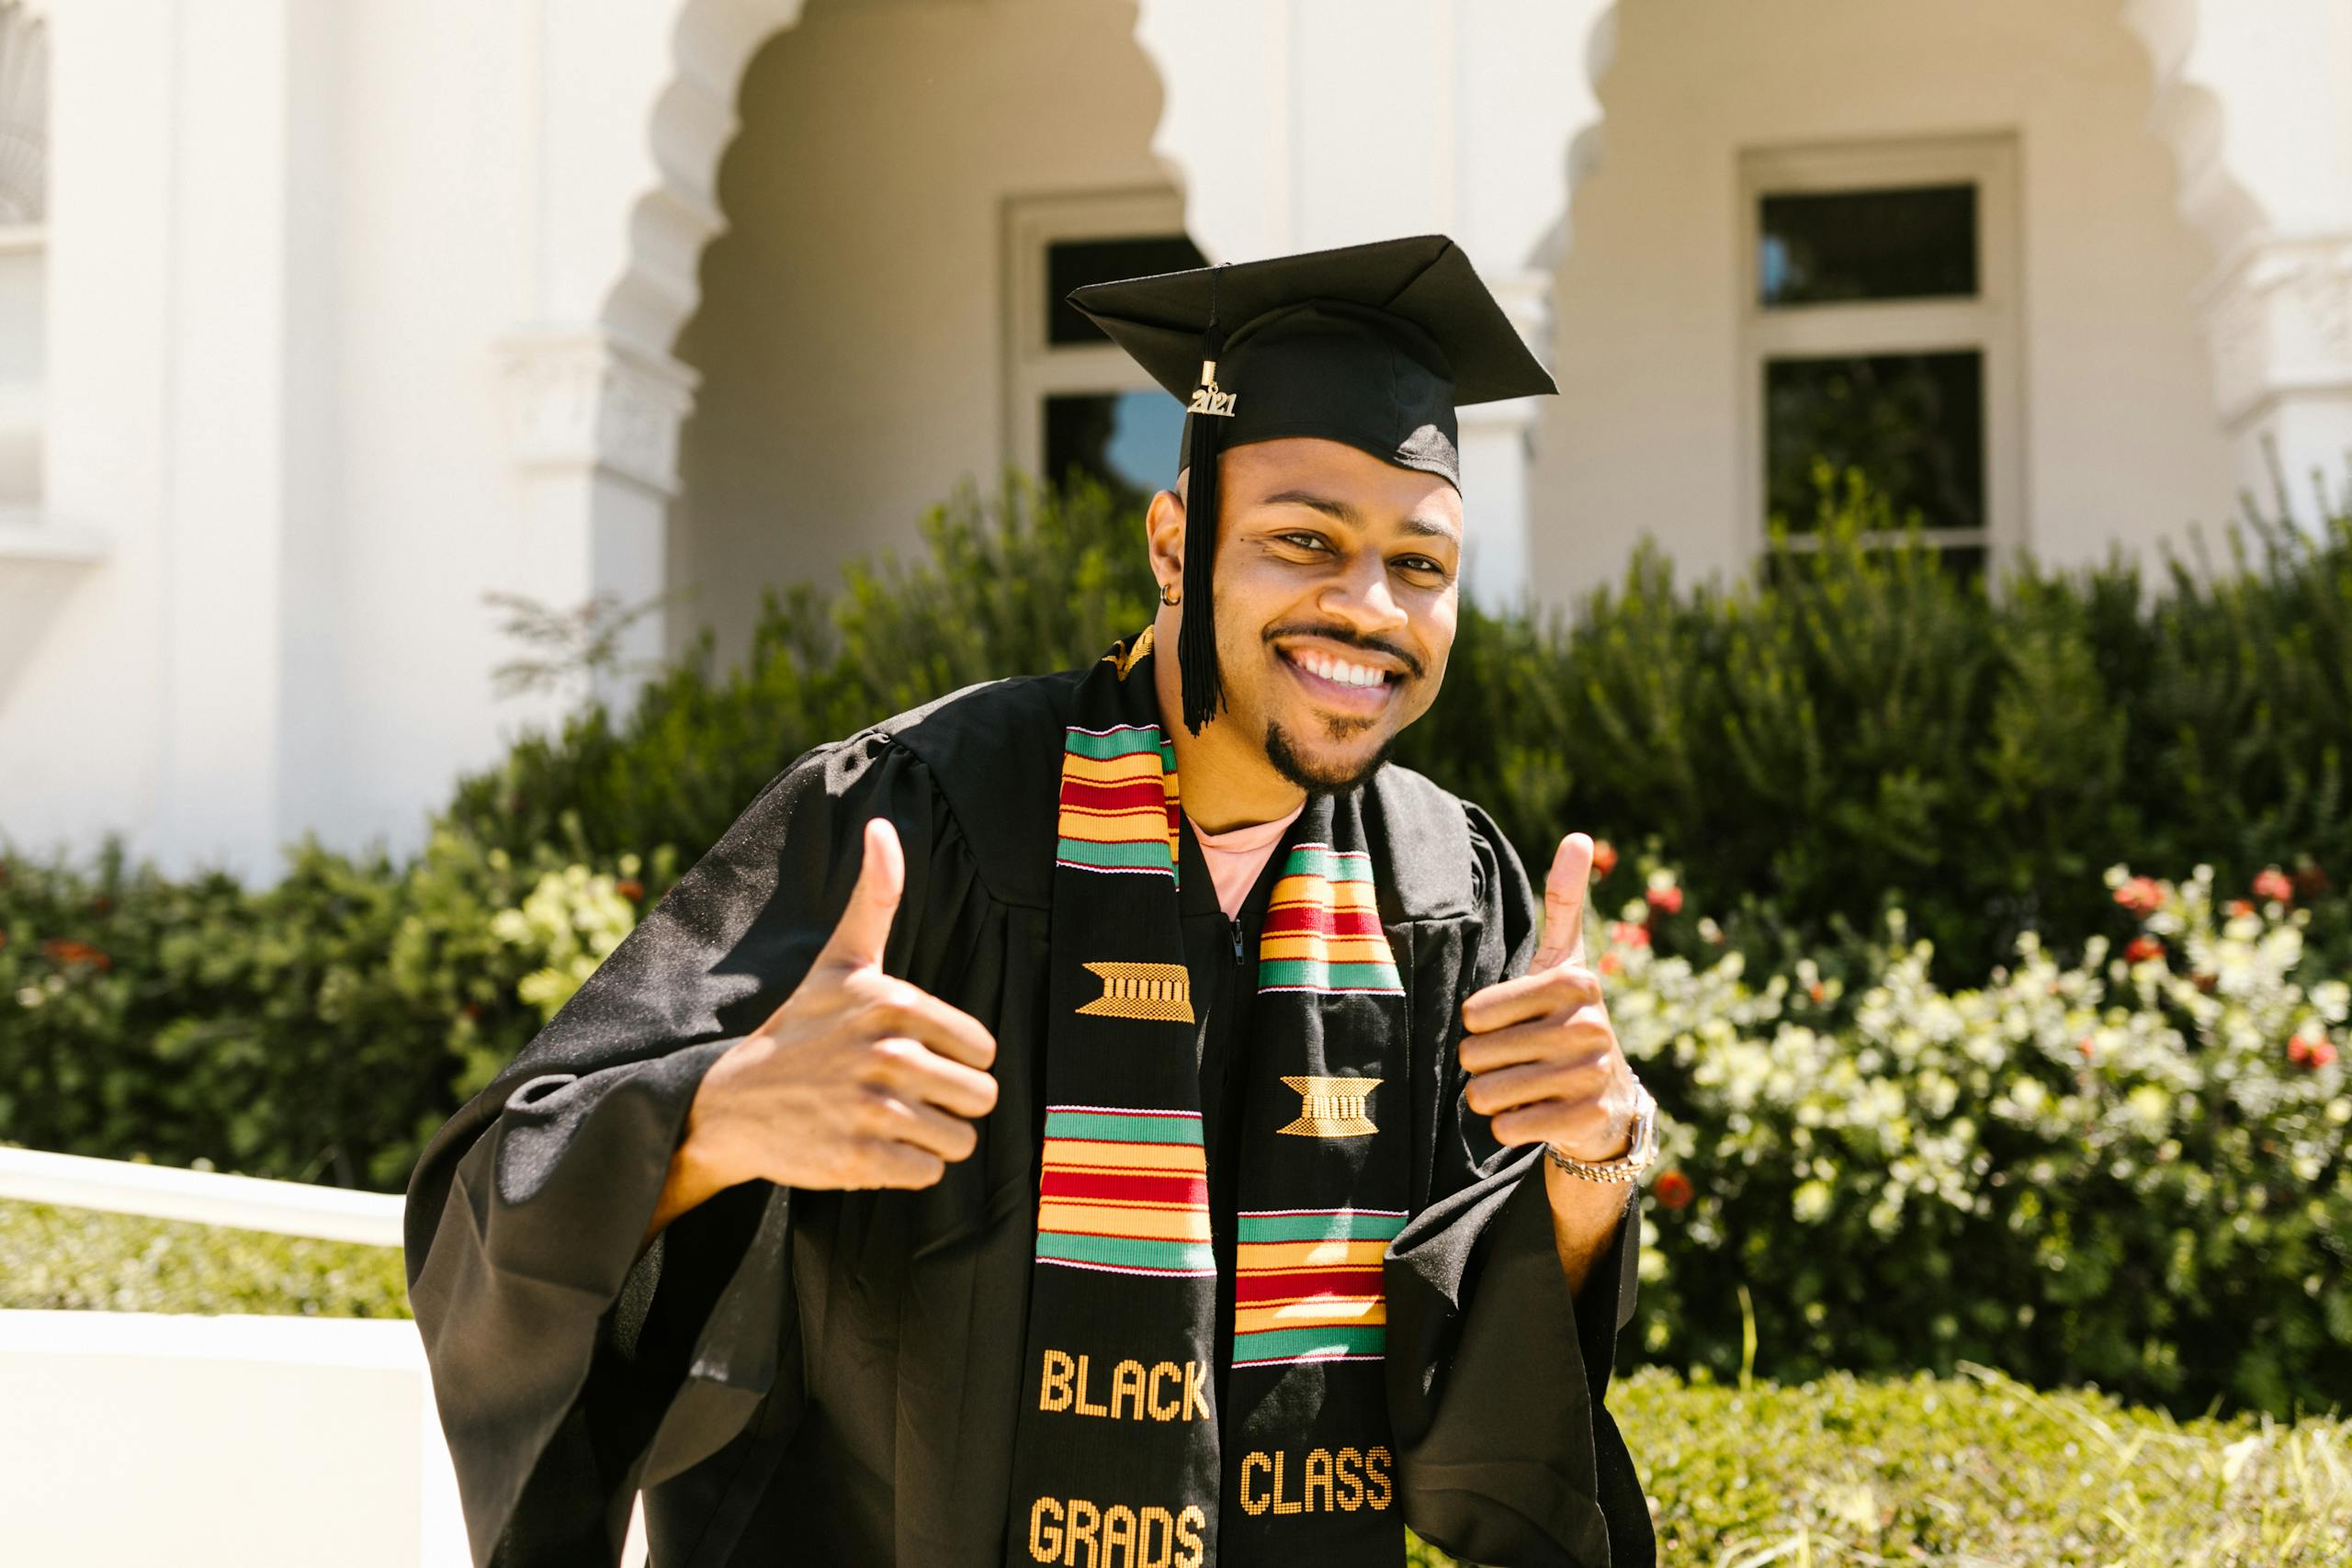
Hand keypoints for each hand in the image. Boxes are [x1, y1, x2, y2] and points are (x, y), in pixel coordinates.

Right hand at [683, 815, 999, 1192]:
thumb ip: (874, 898)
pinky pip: (928, 1174)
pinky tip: (870, 1146)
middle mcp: (888, 1053)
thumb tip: (882, 826)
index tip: (913, 1055)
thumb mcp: (840, 960)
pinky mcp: (860, 1160)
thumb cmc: (801, 1029)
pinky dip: (906, 1168)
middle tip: (901, 1093)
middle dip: (949, 1103)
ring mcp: (873, 1108)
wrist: (731, 1103)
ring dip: (930, 1139)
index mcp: (895, 1002)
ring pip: (960, 1141)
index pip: (984, 1050)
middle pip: (981, 1098)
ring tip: (886, 1120)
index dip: (955, 1059)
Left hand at [1458, 831, 1639, 1162]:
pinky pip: (1507, 1126)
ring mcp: (1591, 1075)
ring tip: (1525, 1086)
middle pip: (1476, 1054)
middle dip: (1483, 1064)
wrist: (1607, 1100)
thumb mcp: (1566, 961)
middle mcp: (1590, 1026)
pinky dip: (1509, 1126)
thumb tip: (1580, 836)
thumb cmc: (1567, 1019)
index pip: (1475, 1011)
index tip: (1513, 1023)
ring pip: (1486, 1093)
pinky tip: (1537, 1114)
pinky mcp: (1585, 1119)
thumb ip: (1564, 901)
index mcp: (1577, 981)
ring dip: (1491, 1095)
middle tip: (1517, 1060)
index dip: (1480, 1023)